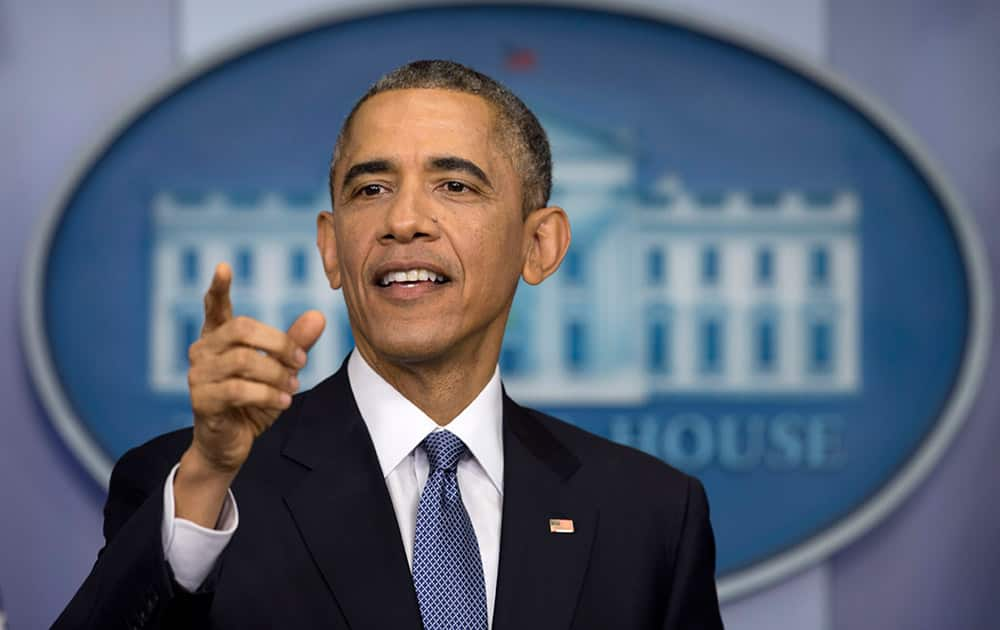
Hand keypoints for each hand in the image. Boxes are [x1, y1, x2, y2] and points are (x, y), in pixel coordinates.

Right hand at [175, 262, 324, 525]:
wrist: (230, 445)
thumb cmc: (252, 402)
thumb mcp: (279, 370)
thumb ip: (295, 343)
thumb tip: (318, 315)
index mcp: (218, 338)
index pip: (215, 307)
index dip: (218, 288)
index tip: (224, 266)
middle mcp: (203, 351)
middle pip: (242, 329)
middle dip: (279, 344)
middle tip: (301, 362)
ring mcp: (198, 375)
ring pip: (244, 362)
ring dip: (277, 375)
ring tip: (292, 387)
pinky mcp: (201, 400)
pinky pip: (239, 390)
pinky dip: (268, 395)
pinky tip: (283, 401)